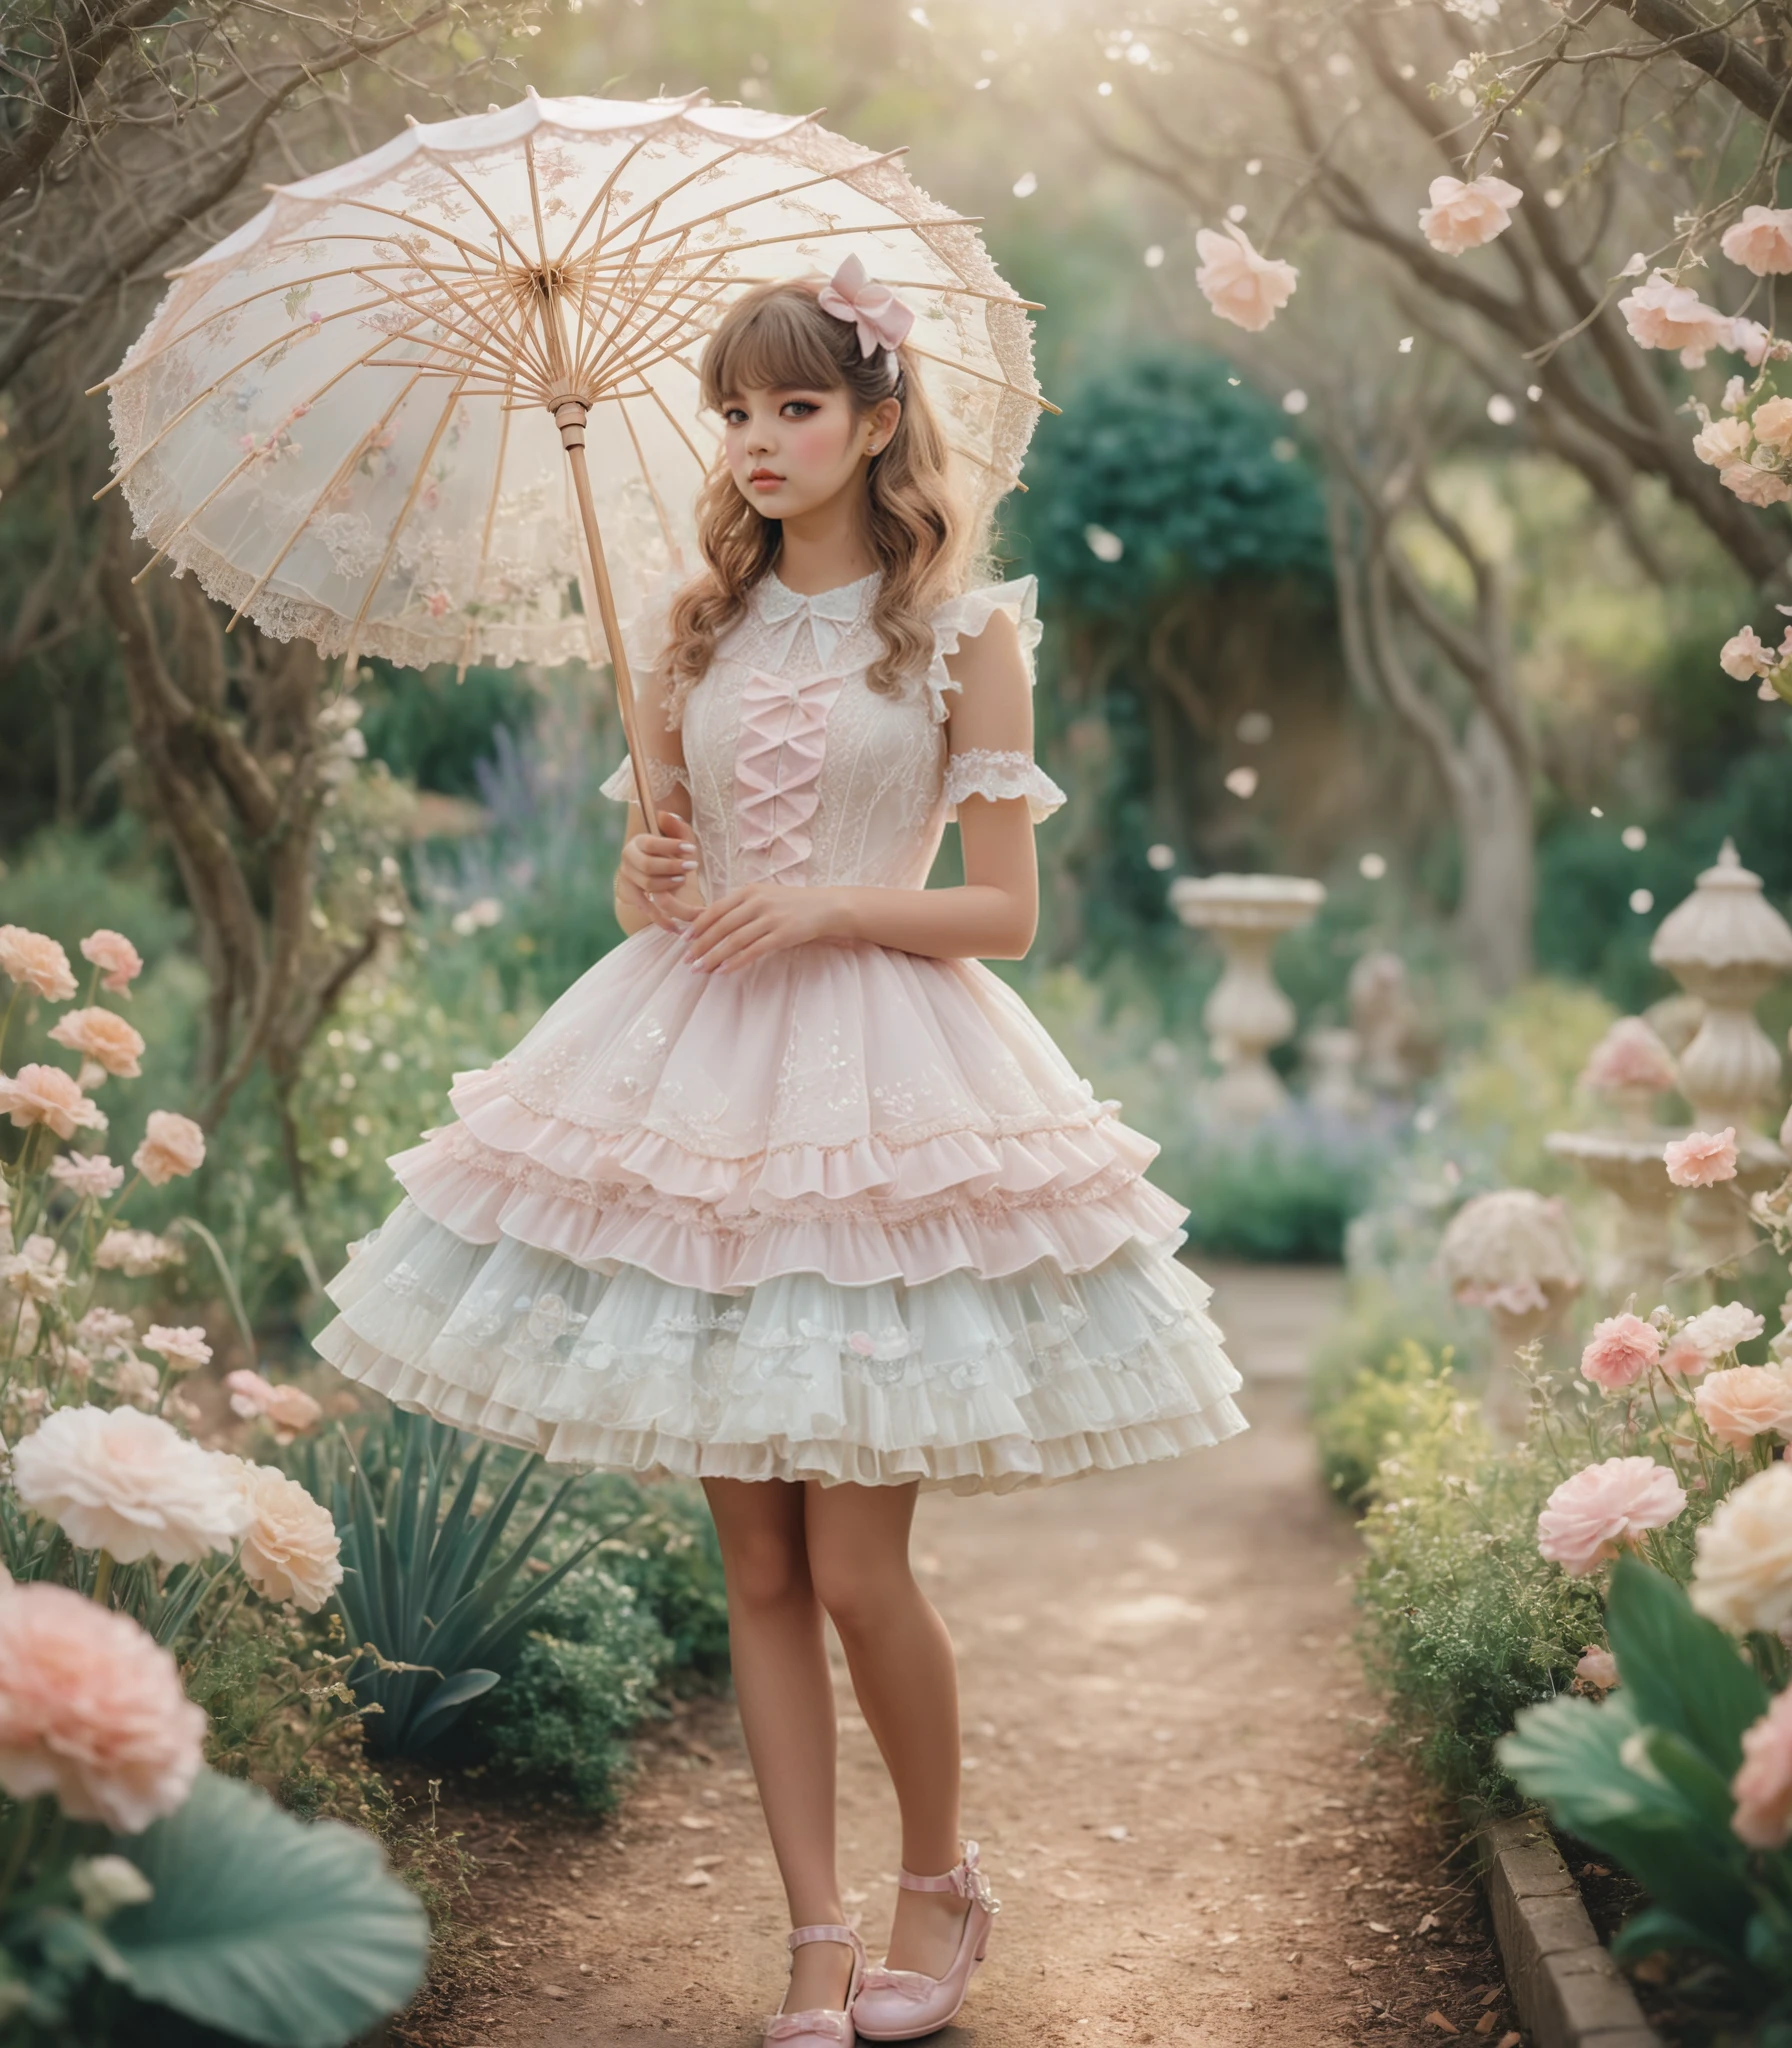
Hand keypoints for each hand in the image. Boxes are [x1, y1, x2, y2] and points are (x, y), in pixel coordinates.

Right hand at [619, 806, 703, 933]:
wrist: (650, 864)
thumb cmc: (668, 849)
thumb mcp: (675, 835)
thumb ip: (676, 826)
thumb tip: (666, 815)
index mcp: (638, 842)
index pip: (650, 844)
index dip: (670, 846)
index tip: (691, 849)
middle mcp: (628, 859)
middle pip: (648, 867)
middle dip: (672, 867)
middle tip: (692, 867)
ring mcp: (628, 879)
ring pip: (648, 886)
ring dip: (668, 885)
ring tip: (683, 881)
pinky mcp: (632, 896)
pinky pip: (646, 909)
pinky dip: (660, 919)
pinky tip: (676, 927)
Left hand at [681, 881, 844, 973]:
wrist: (827, 907)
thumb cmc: (793, 903)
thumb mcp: (765, 895)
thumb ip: (742, 906)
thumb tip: (714, 924)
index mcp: (749, 891)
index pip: (716, 909)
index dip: (698, 926)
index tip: (684, 940)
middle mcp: (758, 902)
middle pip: (721, 926)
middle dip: (701, 945)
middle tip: (687, 960)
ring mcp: (770, 918)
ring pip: (734, 940)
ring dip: (714, 956)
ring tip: (701, 969)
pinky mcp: (782, 935)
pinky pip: (753, 951)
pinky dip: (735, 962)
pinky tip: (724, 970)